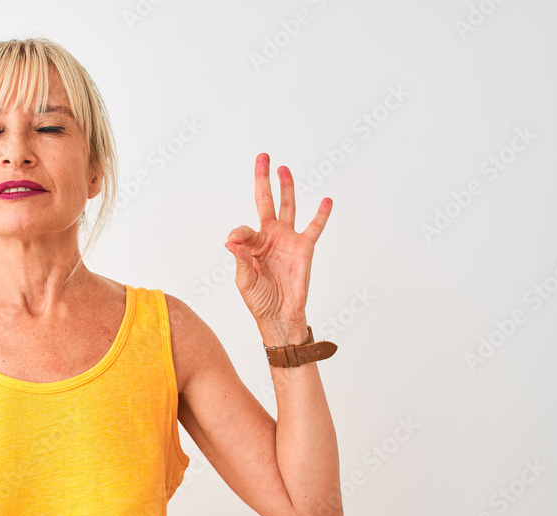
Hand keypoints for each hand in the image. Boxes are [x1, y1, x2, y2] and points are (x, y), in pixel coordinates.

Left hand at [225, 153, 331, 342]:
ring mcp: (288, 240)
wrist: (279, 316)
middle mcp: (269, 237)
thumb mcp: (244, 281)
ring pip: (288, 207)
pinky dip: (321, 214)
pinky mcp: (304, 248)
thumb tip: (230, 240)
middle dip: (263, 180)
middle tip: (263, 157)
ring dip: (287, 187)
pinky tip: (326, 199)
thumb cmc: (259, 300)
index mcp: (251, 245)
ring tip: (284, 168)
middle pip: (266, 201)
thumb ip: (240, 259)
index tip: (235, 241)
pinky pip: (314, 227)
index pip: (244, 229)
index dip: (239, 234)